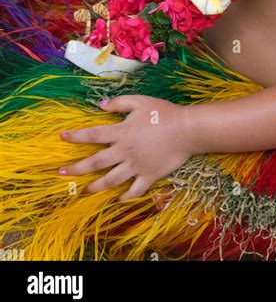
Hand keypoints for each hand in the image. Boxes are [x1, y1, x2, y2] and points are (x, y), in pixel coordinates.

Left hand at [58, 95, 193, 200]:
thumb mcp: (140, 101)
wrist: (187, 130)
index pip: (92, 135)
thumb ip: (119, 103)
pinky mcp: (148, 176)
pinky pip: (134, 191)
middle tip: (62, 173)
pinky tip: (117, 199)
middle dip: (77, 168)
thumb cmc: (163, 112)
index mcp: (121, 132)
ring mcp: (136, 166)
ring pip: (110, 180)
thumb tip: (100, 105)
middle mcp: (125, 151)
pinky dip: (125, 197)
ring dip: (95, 187)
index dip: (76, 136)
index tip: (62, 137)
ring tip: (84, 191)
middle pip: (95, 162)